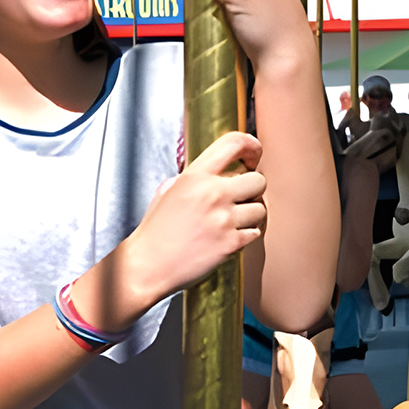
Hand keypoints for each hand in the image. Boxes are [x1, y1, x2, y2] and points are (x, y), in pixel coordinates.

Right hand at [121, 132, 266, 306]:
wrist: (148, 266)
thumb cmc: (155, 232)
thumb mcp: (168, 191)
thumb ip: (194, 178)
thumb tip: (219, 174)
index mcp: (194, 176)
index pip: (234, 143)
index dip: (251, 146)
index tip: (254, 155)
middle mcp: (212, 193)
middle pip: (258, 180)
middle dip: (252, 191)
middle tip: (239, 200)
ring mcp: (223, 218)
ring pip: (260, 209)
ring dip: (249, 216)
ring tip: (230, 223)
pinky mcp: (231, 243)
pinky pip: (255, 232)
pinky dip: (245, 236)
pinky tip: (227, 238)